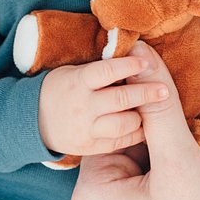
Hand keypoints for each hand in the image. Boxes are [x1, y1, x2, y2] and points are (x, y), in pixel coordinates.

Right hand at [38, 53, 167, 155]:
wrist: (34, 120)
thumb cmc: (63, 88)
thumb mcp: (75, 71)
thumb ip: (103, 68)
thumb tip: (141, 53)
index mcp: (78, 81)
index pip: (107, 71)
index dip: (129, 65)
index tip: (147, 61)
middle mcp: (83, 106)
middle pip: (120, 99)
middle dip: (146, 93)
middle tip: (165, 90)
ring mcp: (86, 128)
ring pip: (123, 123)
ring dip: (142, 115)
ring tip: (155, 108)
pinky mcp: (91, 146)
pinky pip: (120, 140)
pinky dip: (137, 132)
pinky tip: (146, 124)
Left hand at [71, 43, 199, 199]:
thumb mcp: (180, 162)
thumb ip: (159, 106)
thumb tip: (143, 53)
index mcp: (88, 191)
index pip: (115, 126)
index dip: (152, 116)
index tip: (181, 121)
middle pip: (127, 150)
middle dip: (163, 144)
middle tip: (196, 158)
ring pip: (141, 174)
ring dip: (171, 166)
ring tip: (198, 181)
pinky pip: (147, 199)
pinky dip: (170, 191)